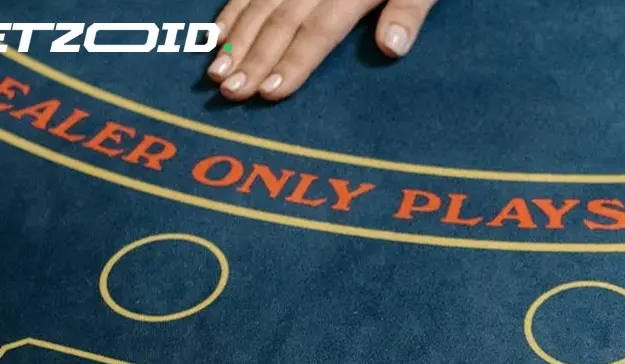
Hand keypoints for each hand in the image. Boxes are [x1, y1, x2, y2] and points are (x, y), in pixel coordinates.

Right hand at [205, 0, 438, 101]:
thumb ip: (408, 10)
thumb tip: (391, 47)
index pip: (319, 29)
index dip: (295, 60)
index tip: (270, 92)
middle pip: (282, 20)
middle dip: (255, 58)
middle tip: (231, 92)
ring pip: (260, 3)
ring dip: (236, 37)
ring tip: (217, 73)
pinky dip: (233, 9)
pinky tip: (217, 33)